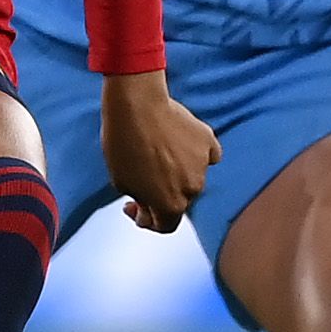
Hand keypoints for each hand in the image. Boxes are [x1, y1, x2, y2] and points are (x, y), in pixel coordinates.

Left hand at [99, 70, 220, 230]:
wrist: (137, 106)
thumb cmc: (123, 143)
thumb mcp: (122, 182)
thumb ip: (141, 199)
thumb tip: (150, 204)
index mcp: (170, 204)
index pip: (165, 226)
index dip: (148, 220)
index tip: (137, 207)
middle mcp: (192, 190)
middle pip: (180, 200)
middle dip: (162, 193)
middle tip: (145, 176)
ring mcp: (203, 165)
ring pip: (192, 176)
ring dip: (178, 171)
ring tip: (158, 151)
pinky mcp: (209, 142)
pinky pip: (207, 154)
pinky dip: (196, 152)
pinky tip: (181, 142)